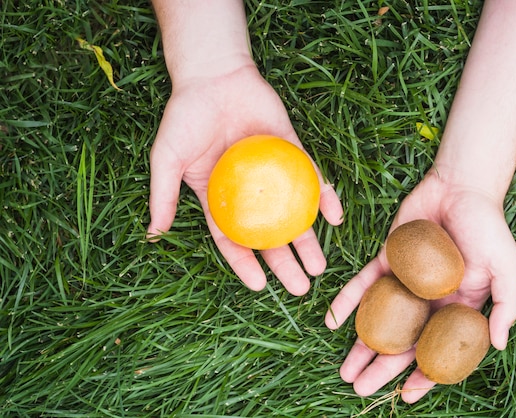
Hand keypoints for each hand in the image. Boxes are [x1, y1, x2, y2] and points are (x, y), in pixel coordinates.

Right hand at [147, 64, 342, 295]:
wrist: (214, 74)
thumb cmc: (186, 116)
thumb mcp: (167, 158)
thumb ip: (164, 195)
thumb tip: (154, 234)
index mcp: (219, 197)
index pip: (234, 239)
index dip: (245, 264)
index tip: (259, 287)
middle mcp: (249, 190)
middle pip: (269, 234)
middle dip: (284, 263)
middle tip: (301, 287)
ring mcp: (273, 172)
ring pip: (294, 213)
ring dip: (308, 240)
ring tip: (320, 267)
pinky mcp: (292, 150)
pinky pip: (311, 177)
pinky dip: (323, 196)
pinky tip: (335, 216)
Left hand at [325, 169, 515, 402]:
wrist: (461, 186)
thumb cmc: (488, 227)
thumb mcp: (507, 267)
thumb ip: (506, 306)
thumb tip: (500, 345)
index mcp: (457, 308)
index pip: (438, 350)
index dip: (425, 375)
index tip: (407, 396)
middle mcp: (428, 300)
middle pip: (403, 342)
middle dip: (382, 368)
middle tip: (360, 389)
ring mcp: (405, 281)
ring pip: (380, 320)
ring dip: (362, 346)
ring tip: (345, 371)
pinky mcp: (387, 260)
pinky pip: (364, 284)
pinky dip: (348, 302)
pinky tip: (333, 320)